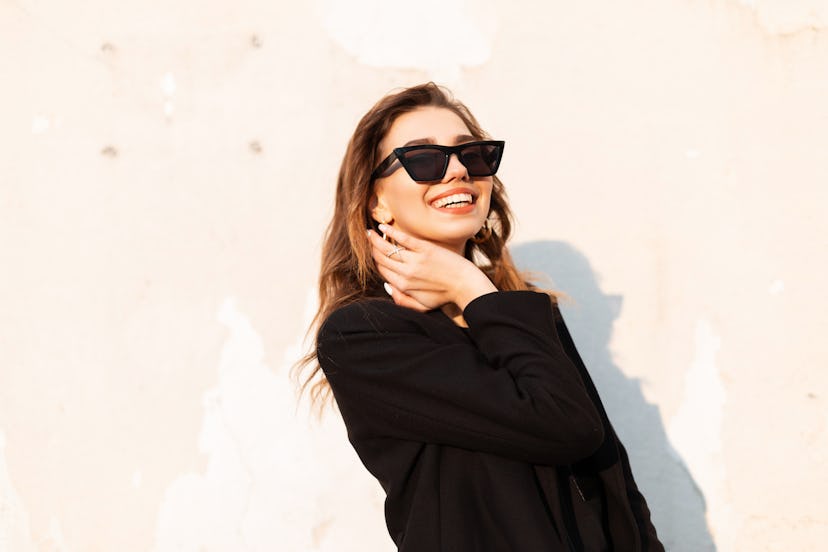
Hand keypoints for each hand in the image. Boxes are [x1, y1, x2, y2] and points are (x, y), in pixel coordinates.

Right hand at [367, 224, 496, 311]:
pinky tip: (383, 227)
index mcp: (403, 286)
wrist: (465, 285)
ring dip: (376, 239)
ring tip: (369, 233)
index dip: (375, 262)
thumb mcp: (421, 306)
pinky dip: (391, 232)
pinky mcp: (425, 249)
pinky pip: (403, 239)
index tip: (373, 254)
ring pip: (388, 248)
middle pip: (381, 259)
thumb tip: (387, 286)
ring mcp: (415, 260)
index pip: (382, 271)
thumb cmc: (444, 296)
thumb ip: (401, 300)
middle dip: (371, 249)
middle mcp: (406, 273)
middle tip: (367, 240)